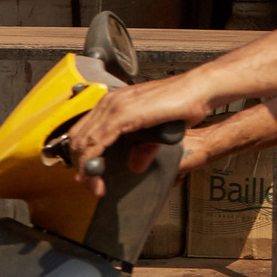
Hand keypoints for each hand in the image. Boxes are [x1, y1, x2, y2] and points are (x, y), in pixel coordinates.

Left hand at [67, 76, 204, 196]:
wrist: (198, 91)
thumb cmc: (183, 103)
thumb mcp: (157, 130)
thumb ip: (143, 145)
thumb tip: (135, 164)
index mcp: (115, 102)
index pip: (84, 131)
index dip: (82, 156)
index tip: (87, 175)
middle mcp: (110, 101)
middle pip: (78, 137)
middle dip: (81, 165)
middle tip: (89, 184)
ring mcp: (114, 105)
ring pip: (83, 141)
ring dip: (86, 168)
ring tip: (94, 186)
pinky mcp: (122, 113)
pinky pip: (96, 141)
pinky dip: (92, 162)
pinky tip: (97, 176)